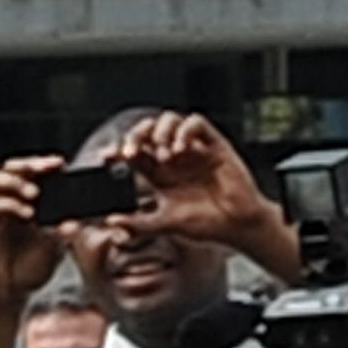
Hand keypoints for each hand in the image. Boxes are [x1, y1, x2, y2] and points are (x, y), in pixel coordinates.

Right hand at [0, 158, 74, 307]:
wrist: (9, 296)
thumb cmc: (29, 272)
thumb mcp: (56, 247)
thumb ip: (64, 231)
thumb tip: (76, 218)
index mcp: (26, 204)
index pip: (31, 172)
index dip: (44, 163)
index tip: (60, 164)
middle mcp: (8, 205)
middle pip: (10, 168)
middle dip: (29, 164)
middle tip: (46, 168)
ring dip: (15, 180)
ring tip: (33, 192)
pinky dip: (9, 204)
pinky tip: (26, 214)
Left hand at [121, 112, 285, 267]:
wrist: (238, 226)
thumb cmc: (207, 224)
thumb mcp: (166, 225)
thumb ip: (138, 224)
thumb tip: (112, 222)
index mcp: (159, 175)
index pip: (134, 153)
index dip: (119, 150)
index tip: (109, 157)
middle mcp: (174, 159)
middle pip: (148, 132)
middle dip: (136, 135)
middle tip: (131, 151)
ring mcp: (193, 150)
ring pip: (170, 121)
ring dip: (160, 132)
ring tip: (161, 154)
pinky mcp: (214, 145)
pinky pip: (197, 124)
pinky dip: (185, 131)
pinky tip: (180, 149)